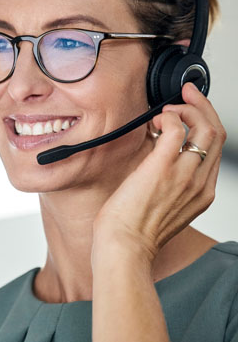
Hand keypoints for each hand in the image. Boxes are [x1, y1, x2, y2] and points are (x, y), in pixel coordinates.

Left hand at [92, 82, 225, 264]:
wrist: (125, 246)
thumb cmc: (135, 231)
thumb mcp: (165, 207)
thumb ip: (170, 182)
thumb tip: (158, 154)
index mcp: (201, 192)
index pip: (215, 148)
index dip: (206, 122)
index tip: (193, 110)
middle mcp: (199, 182)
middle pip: (216, 132)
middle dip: (203, 106)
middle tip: (186, 94)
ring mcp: (184, 173)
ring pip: (204, 127)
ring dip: (187, 109)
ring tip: (167, 110)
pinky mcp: (162, 167)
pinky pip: (177, 129)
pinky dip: (169, 117)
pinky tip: (156, 120)